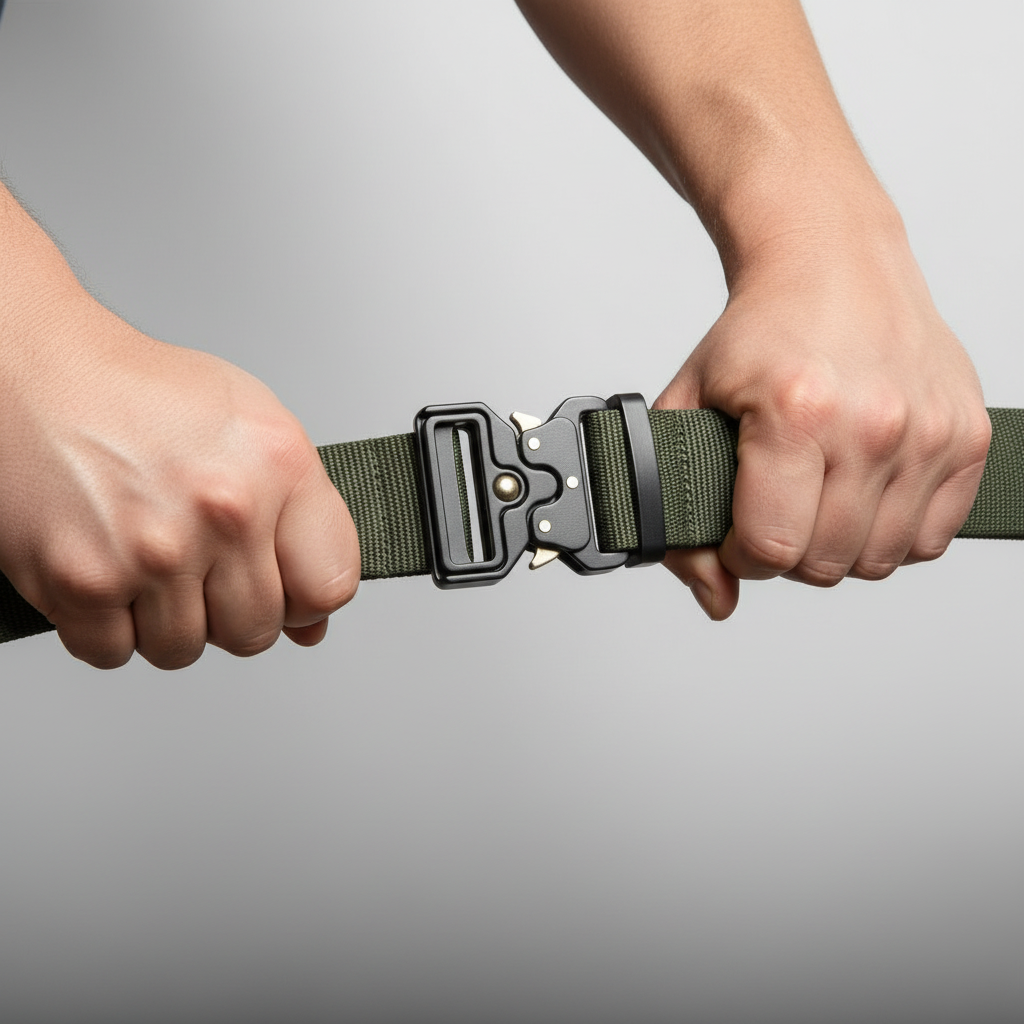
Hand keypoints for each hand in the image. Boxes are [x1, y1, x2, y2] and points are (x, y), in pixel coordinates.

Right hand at [0, 289, 358, 668]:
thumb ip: (301, 523)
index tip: (284, 585)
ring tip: (146, 558)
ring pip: (184, 649)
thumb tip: (310, 623)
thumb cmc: (141, 395)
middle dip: (229, 609)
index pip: (330, 586)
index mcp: (278, 467)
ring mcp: (152, 552)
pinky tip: (107, 569)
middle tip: (198, 564)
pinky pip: (114, 652)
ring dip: (165, 619)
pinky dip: (106, 625)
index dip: (304, 596)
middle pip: (256, 631)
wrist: (32, 372)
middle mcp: (222, 510)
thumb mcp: (252, 430)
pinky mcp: (82, 582)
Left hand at [655, 216, 990, 618]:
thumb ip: (680, 507)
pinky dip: (892, 534)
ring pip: (878, 560)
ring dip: (839, 547)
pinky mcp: (967, 437)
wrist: (832, 264)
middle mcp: (872, 424)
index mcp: (795, 412)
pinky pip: (931, 539)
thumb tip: (717, 600)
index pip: (770, 547)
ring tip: (816, 497)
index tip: (735, 526)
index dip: (741, 552)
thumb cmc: (760, 334)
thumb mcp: (689, 407)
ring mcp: (927, 432)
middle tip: (774, 506)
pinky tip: (861, 494)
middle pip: (825, 563)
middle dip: (787, 552)